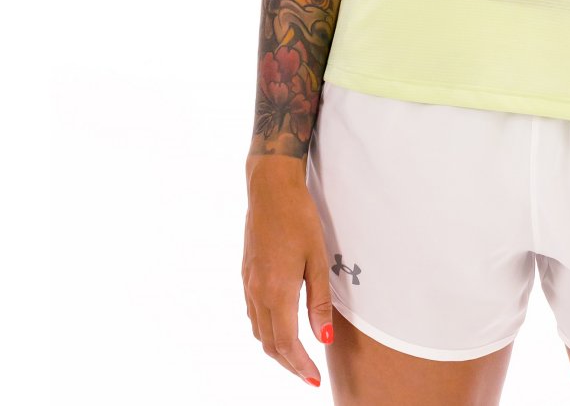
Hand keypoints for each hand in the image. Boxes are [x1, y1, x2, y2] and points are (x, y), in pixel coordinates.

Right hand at [242, 157, 335, 387]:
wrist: (270, 190)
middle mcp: (257, 292)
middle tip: (307, 375)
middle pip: (269, 343)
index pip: (286, 342)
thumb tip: (324, 338)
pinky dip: (267, 330)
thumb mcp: (317, 260)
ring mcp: (248, 284)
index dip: (300, 365)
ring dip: (276, 349)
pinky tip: (281, 327)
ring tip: (298, 356)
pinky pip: (253, 314)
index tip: (313, 379)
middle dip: (289, 363)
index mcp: (276, 290)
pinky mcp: (246, 276)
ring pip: (258, 331)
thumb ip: (319, 302)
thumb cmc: (298, 219)